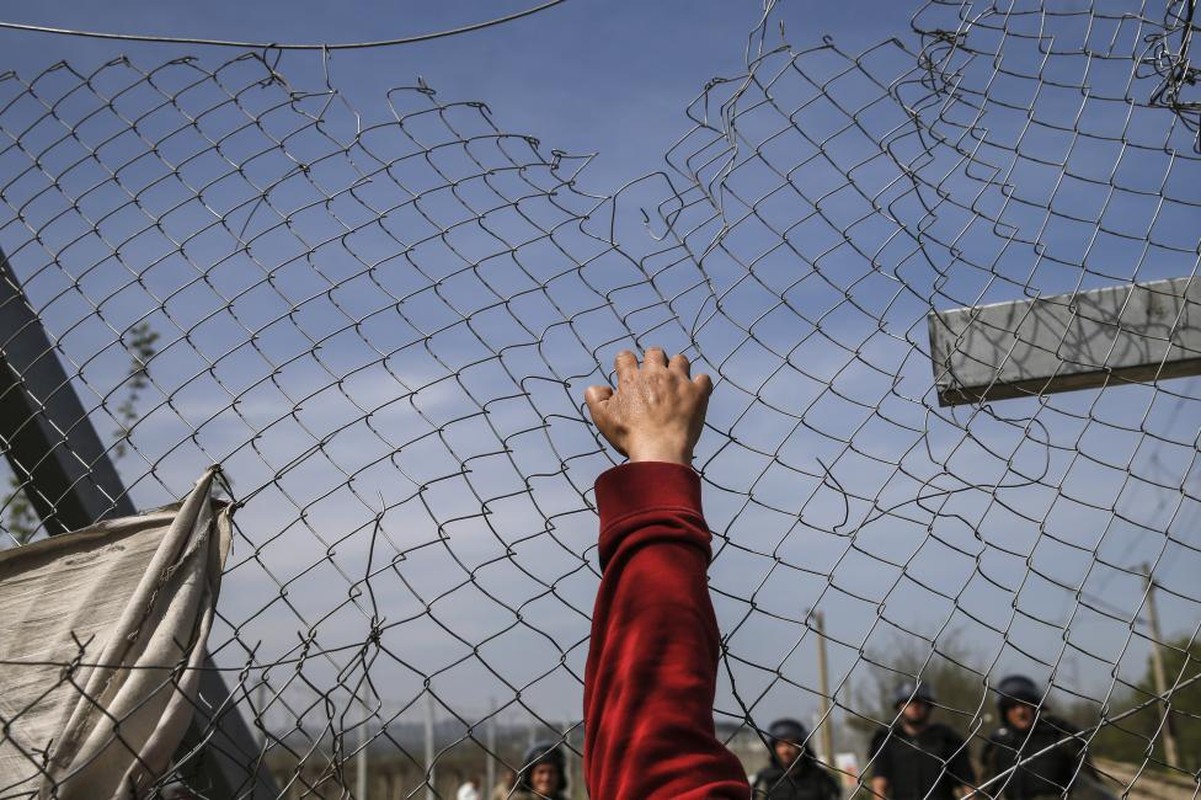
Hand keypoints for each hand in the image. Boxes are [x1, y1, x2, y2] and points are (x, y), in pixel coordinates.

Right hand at [584, 347, 712, 464]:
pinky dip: (701, 384)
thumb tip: (598, 387)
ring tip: (676, 382)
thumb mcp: (602, 419)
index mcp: (631, 379)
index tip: (629, 372)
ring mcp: (678, 381)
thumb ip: (595, 398)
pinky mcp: (697, 392)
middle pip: (655, 352)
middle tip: (655, 376)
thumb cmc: (630, 436)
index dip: (625, 362)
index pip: (625, 356)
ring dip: (678, 368)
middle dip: (654, 360)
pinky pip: (704, 378)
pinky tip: (696, 393)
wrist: (659, 450)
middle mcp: (655, 374)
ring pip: (680, 360)